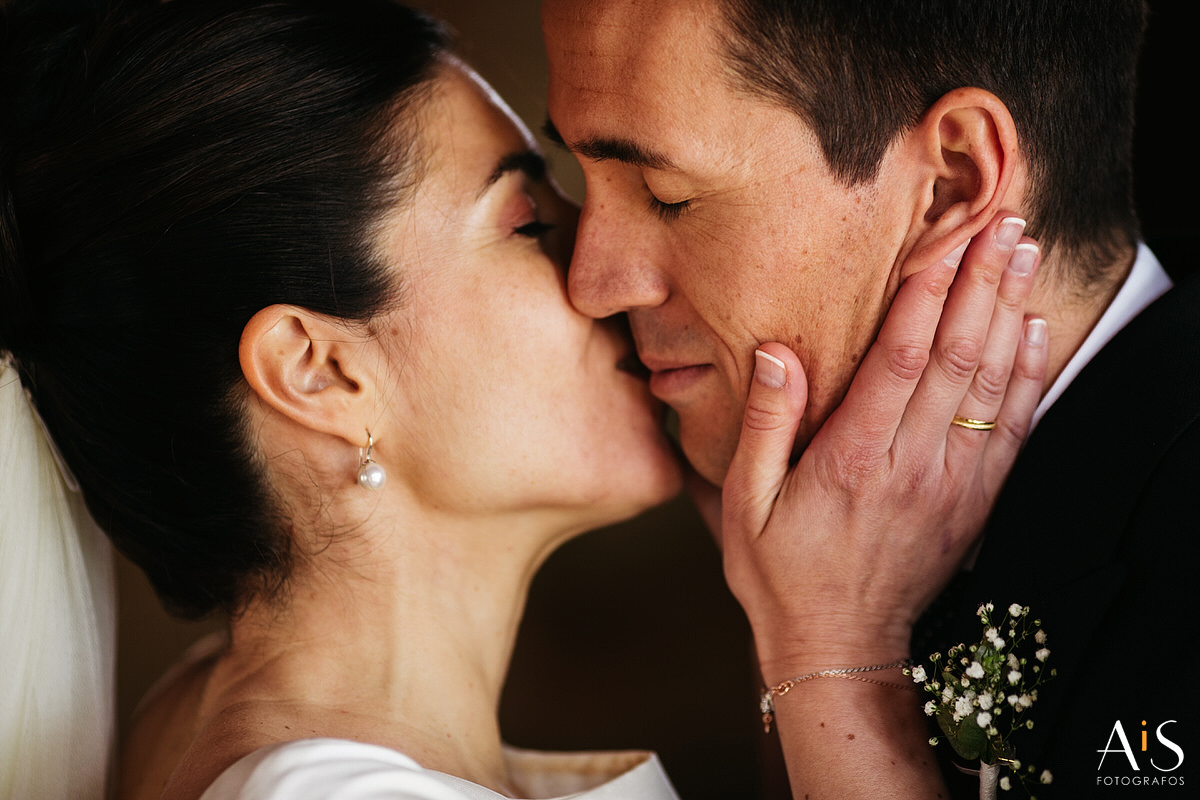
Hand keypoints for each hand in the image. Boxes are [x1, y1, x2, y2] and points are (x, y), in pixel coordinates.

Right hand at [718, 213, 1048, 680]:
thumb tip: (778, 353)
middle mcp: (912, 463)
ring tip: (1025, 256)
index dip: (927, 293)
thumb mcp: (745, 504)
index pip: (901, 358)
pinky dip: (1029, 377)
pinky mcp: (973, 501)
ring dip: (1012, 313)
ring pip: (994, 384)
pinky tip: (1034, 332)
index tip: (946, 238)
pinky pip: (1013, 429)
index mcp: (854, 458)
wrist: (839, 646)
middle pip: (960, 357)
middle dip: (983, 283)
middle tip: (1004, 224)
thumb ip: (764, 425)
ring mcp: (951, 482)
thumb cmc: (782, 573)